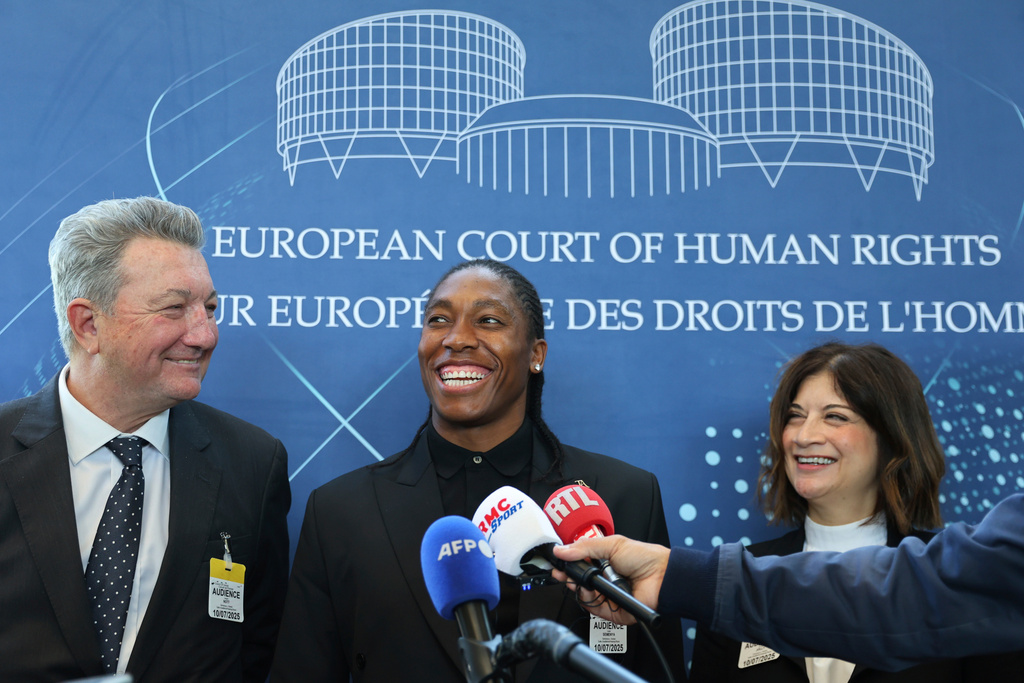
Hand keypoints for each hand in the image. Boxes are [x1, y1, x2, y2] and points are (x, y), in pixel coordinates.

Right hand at [552, 535, 669, 624]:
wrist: (663, 576)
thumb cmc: (645, 558)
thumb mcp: (612, 544)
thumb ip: (585, 547)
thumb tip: (562, 550)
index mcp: (603, 562)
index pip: (579, 565)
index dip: (567, 565)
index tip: (557, 563)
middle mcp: (604, 580)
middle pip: (578, 582)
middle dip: (569, 578)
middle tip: (562, 573)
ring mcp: (608, 596)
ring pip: (584, 597)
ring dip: (579, 589)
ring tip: (582, 582)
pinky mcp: (613, 611)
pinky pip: (595, 610)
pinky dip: (591, 601)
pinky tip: (592, 592)